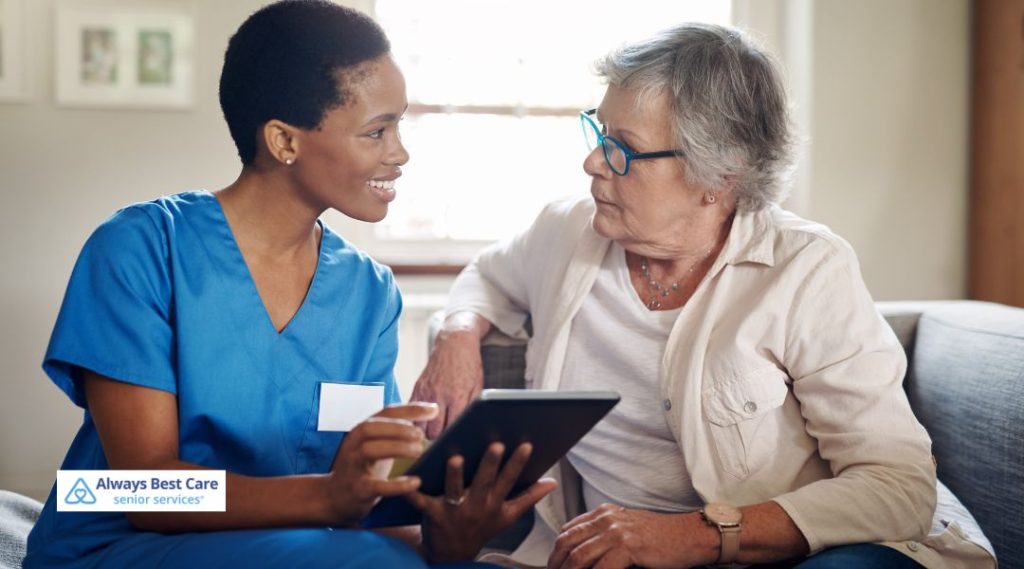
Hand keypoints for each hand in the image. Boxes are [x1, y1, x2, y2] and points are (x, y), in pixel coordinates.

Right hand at [325, 403, 437, 524]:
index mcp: (362, 430)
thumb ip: (397, 431)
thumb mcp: (376, 445)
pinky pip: (377, 486)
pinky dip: (397, 484)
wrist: (335, 497)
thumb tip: (432, 413)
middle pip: (371, 427)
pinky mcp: (358, 489)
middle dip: (398, 428)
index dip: (410, 409)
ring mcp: (353, 466)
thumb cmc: (364, 467)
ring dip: (396, 448)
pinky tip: (415, 482)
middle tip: (421, 434)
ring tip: (419, 451)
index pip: (386, 412)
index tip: (433, 410)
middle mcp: (354, 444)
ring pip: (370, 450)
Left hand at [407, 442, 557, 562]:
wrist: (452, 555)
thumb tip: (553, 482)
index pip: (509, 480)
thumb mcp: (508, 515)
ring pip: (455, 490)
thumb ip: (530, 497)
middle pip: (484, 482)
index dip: (517, 463)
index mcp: (495, 503)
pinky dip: (414, 494)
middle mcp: (476, 505)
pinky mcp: (433, 513)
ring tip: (456, 458)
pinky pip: (423, 503)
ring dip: (455, 476)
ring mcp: (454, 510)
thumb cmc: (482, 527)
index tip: (526, 444)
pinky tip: (411, 480)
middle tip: (495, 444)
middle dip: (490, 464)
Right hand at [410, 327, 484, 438]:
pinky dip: (416, 420)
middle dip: (440, 439)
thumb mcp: (478, 386)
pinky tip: (424, 421)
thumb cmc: (469, 365)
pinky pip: (412, 412)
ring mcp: (426, 392)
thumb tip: (469, 428)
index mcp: (457, 396)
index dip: (454, 438)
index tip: (456, 444)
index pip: (452, 429)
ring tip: (435, 431)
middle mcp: (440, 395)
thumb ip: (472, 407)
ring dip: (427, 432)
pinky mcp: (417, 388)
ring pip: (421, 426)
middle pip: (435, 432)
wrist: (455, 343)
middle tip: (445, 440)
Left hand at [548, 504, 706, 568]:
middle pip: (567, 542)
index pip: (568, 530)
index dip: (556, 550)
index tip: (554, 566)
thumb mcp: (627, 528)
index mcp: (604, 512)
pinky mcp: (628, 547)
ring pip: (579, 557)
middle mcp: (606, 518)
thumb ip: (605, 534)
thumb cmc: (661, 536)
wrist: (689, 535)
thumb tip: (584, 553)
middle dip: (556, 563)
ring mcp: (616, 532)